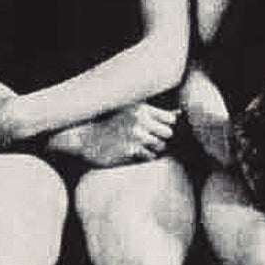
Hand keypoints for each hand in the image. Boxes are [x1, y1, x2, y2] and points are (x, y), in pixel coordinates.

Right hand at [51, 102, 179, 167]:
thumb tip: (179, 114)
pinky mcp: (131, 149)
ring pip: (160, 146)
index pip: (171, 119)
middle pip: (168, 134)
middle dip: (160, 138)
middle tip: (146, 139)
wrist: (85, 138)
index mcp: (141, 108)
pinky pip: (149, 156)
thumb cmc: (109, 125)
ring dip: (151, 148)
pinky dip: (143, 156)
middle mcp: (140, 119)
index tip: (156, 129)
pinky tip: (131, 152)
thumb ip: (154, 113)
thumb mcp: (130, 112)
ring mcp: (136, 135)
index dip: (165, 126)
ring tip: (136, 145)